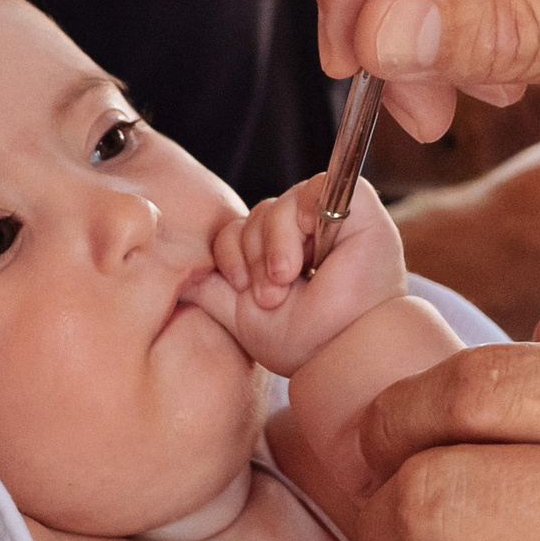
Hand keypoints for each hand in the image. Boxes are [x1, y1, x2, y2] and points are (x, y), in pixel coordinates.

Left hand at [199, 173, 407, 375]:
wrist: (343, 353)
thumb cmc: (304, 342)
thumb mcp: (243, 314)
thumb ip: (213, 289)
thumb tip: (182, 275)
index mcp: (284, 256)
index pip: (238, 232)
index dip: (230, 255)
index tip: (244, 290)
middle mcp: (309, 234)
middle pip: (254, 216)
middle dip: (252, 255)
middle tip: (271, 294)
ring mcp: (334, 218)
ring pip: (277, 205)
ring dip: (273, 247)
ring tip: (287, 281)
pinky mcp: (358, 207)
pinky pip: (314, 187)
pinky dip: (301, 218)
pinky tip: (305, 254)